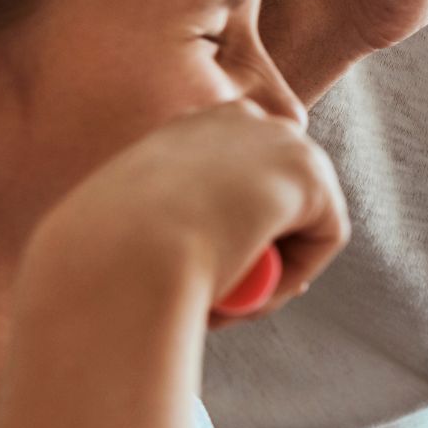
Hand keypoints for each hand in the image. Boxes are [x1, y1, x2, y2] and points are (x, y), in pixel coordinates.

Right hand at [29, 103, 348, 326]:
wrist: (120, 254)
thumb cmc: (103, 259)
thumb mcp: (127, 236)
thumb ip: (167, 230)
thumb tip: (209, 252)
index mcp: (187, 125)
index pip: (237, 178)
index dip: (236, 231)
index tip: (209, 278)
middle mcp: (238, 117)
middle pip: (276, 194)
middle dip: (262, 252)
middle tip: (220, 305)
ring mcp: (279, 138)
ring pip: (302, 220)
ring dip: (273, 272)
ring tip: (223, 310)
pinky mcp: (312, 173)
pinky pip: (325, 239)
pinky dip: (293, 277)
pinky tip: (251, 294)